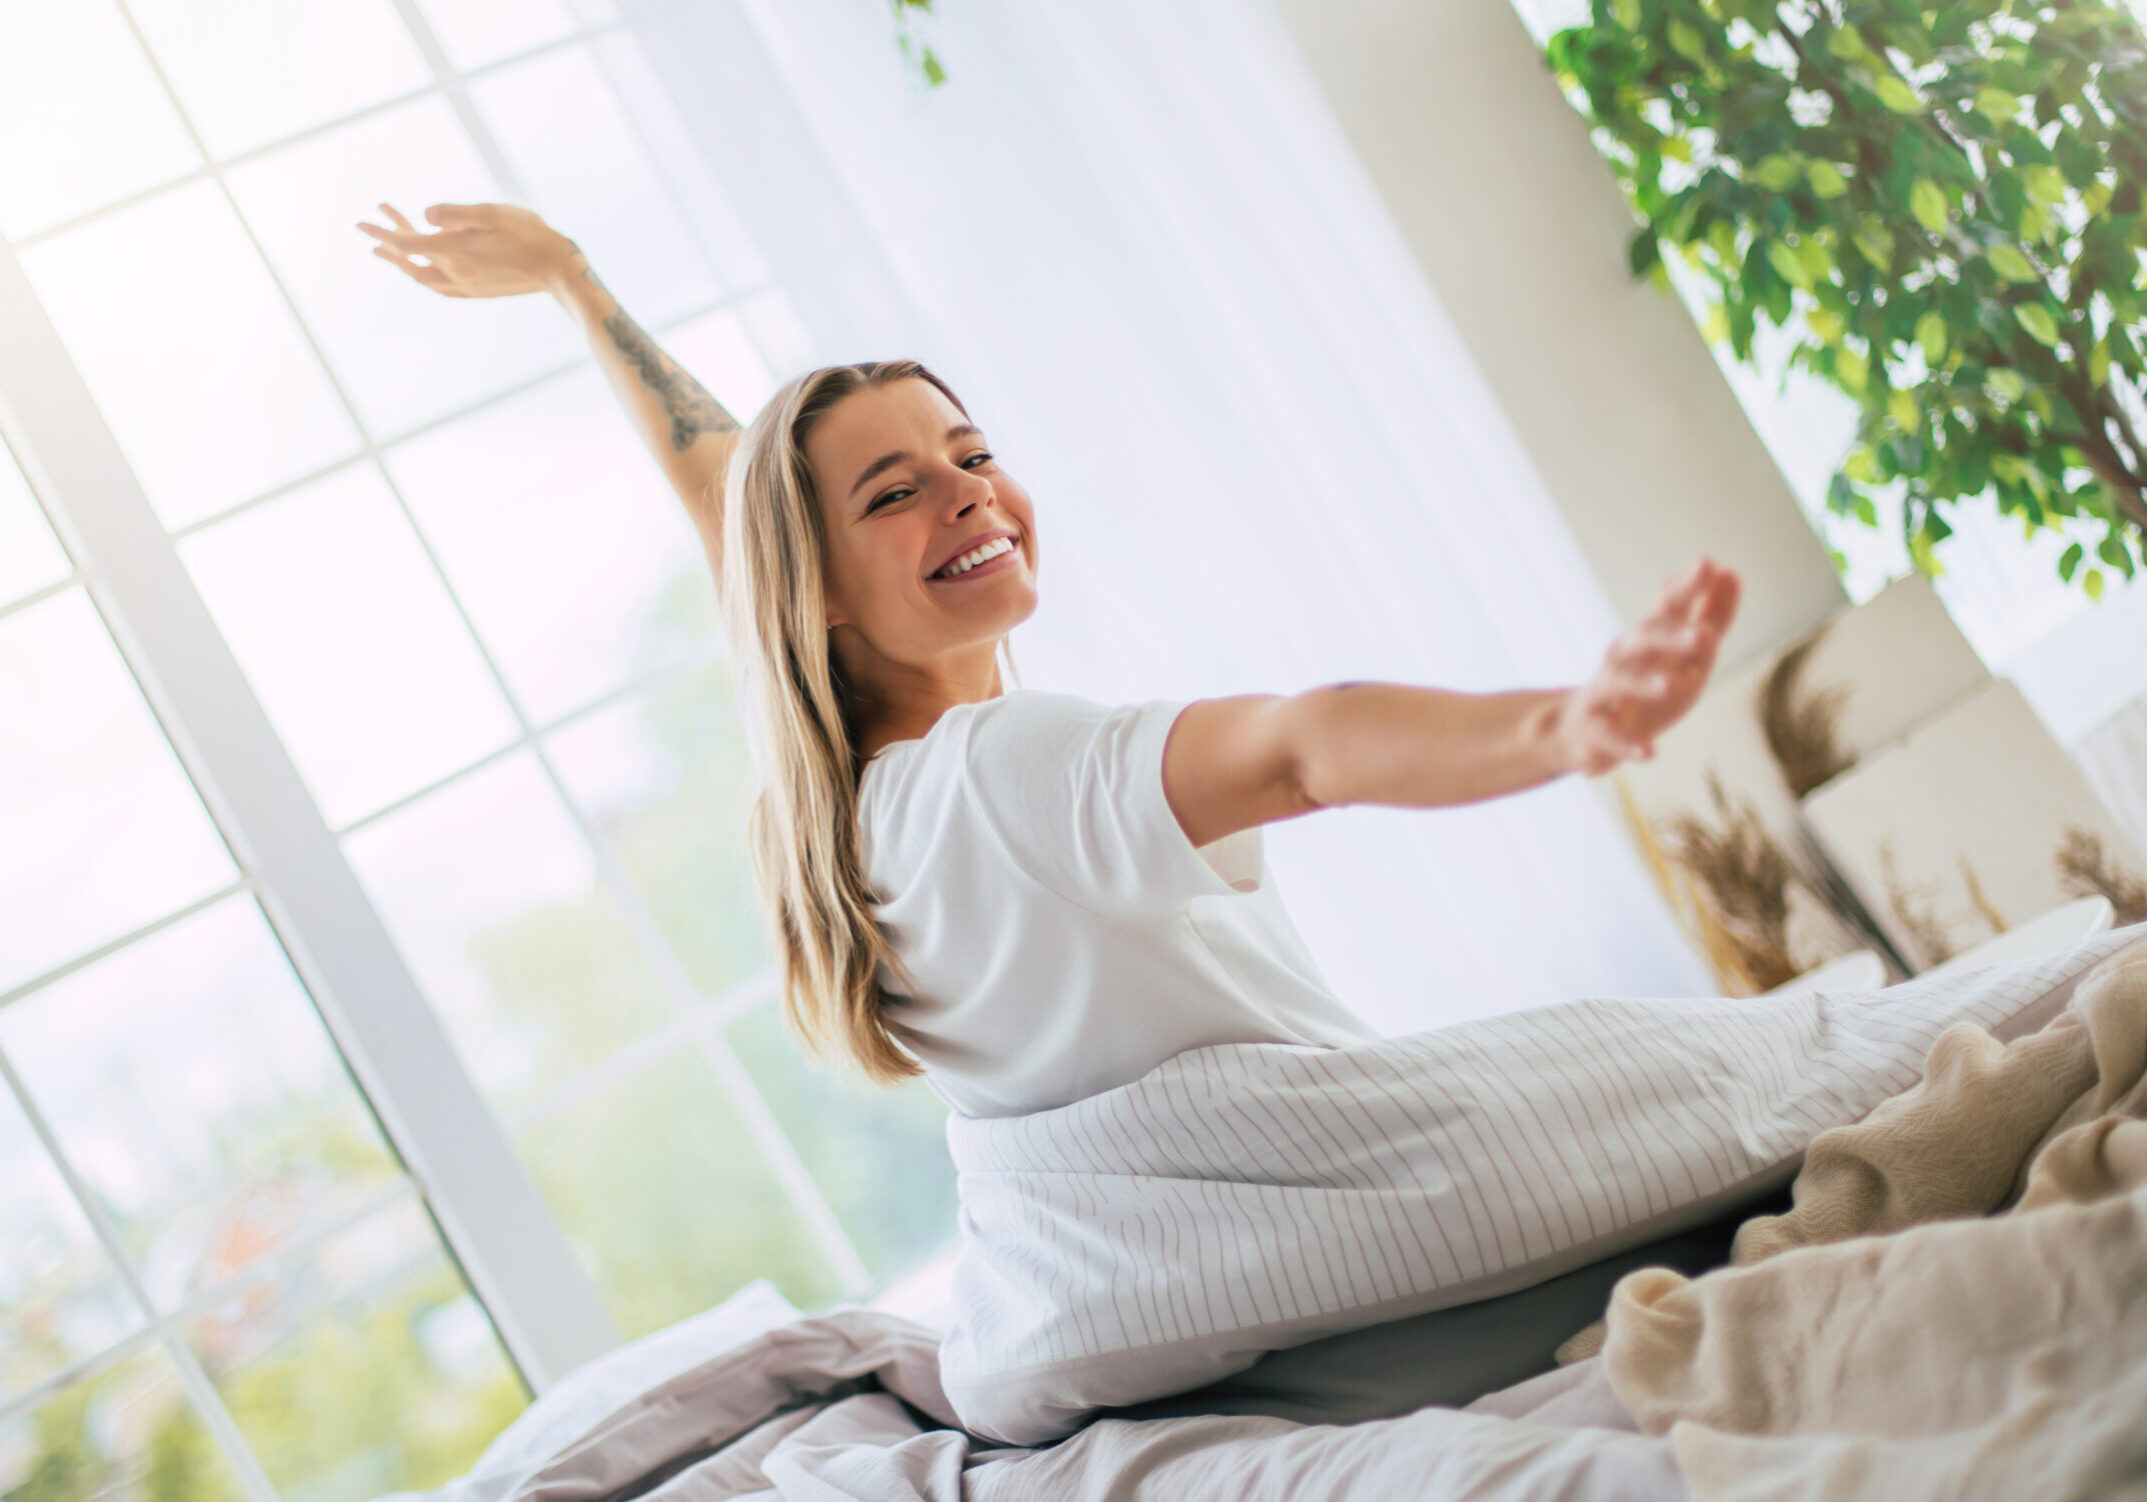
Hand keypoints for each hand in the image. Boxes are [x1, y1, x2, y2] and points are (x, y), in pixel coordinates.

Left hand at [356, 201, 582, 298]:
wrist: (560, 271)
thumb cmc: (530, 235)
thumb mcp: (491, 212)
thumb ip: (454, 212)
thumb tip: (425, 215)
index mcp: (455, 250)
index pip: (406, 243)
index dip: (382, 232)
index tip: (361, 223)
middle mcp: (456, 272)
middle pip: (411, 260)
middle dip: (390, 242)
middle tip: (375, 224)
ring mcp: (467, 286)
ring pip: (423, 278)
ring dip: (403, 263)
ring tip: (390, 252)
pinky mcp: (479, 292)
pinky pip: (441, 287)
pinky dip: (425, 276)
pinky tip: (426, 271)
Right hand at [1555, 557, 1741, 775]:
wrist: (1579, 731)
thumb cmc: (1642, 688)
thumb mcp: (1683, 655)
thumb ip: (1710, 616)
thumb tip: (1731, 572)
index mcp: (1648, 639)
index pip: (1665, 606)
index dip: (1684, 587)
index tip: (1706, 566)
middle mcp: (1622, 658)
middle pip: (1642, 640)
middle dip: (1671, 638)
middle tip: (1705, 637)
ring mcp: (1603, 693)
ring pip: (1619, 681)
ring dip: (1645, 683)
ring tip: (1673, 687)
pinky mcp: (1591, 730)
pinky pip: (1606, 736)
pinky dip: (1625, 744)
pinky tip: (1649, 753)